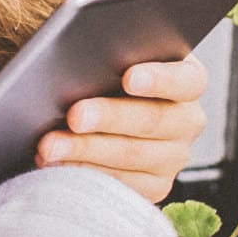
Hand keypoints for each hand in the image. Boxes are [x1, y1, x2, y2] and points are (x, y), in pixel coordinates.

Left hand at [35, 54, 209, 202]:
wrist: (100, 116)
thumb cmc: (104, 76)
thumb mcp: (112, 59)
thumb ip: (109, 52)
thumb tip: (80, 50)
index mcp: (186, 80)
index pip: (187, 80)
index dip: (159, 79)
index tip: (128, 78)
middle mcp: (186, 121)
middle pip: (154, 120)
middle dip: (109, 117)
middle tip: (75, 115)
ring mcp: (172, 157)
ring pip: (131, 155)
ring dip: (86, 150)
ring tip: (50, 145)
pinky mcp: (153, 186)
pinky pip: (120, 183)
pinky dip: (83, 172)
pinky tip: (55, 165)